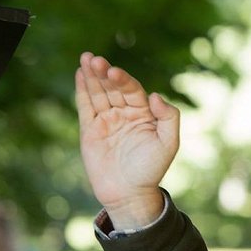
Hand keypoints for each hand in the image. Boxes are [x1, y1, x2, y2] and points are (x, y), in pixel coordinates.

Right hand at [76, 52, 178, 228]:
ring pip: (99, 93)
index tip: (114, 72)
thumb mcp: (169, 144)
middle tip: (95, 60)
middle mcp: (126, 113)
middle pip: (114, 87)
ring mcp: (107, 120)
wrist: (129, 193)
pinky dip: (82, 90)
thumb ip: (169, 118)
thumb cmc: (152, 169)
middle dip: (105, 73)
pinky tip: (81, 74)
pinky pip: (86, 106)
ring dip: (92, 76)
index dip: (123, 79)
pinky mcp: (90, 129)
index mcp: (145, 114)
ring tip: (86, 58)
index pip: (132, 90)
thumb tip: (155, 95)